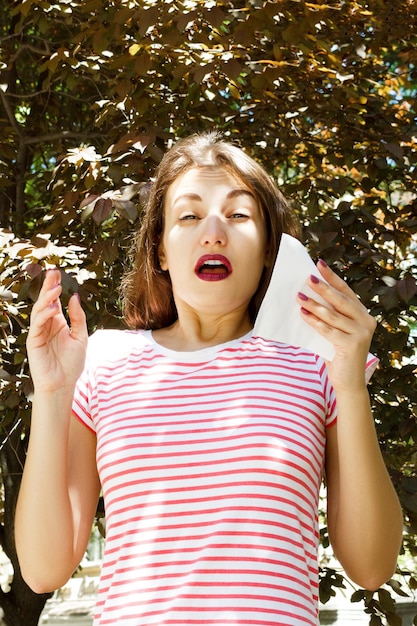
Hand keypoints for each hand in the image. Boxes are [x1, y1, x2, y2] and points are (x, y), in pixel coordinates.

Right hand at [27, 269, 87, 392]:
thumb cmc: (72, 364)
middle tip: (53, 272)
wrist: (63, 384)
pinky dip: (45, 314)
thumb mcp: (80, 337)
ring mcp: (39, 332)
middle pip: (45, 301)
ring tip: (56, 288)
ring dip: (47, 298)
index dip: (55, 287)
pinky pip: (37, 324)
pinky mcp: (34, 341)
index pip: (54, 301)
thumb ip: (78, 317)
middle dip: (48, 286)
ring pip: (39, 310)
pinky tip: (54, 307)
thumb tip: (74, 297)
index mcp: (58, 323)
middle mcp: (47, 325)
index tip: (58, 273)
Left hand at [296, 259, 375, 390]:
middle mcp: (366, 321)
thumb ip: (329, 317)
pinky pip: (328, 330)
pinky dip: (314, 321)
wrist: (348, 383)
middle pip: (341, 300)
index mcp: (363, 314)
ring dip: (314, 304)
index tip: (319, 265)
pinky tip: (302, 314)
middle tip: (307, 278)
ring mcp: (361, 333)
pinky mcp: (352, 345)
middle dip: (323, 288)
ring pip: (333, 315)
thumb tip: (306, 296)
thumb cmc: (338, 354)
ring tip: (299, 296)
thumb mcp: (335, 332)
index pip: (346, 291)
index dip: (332, 278)